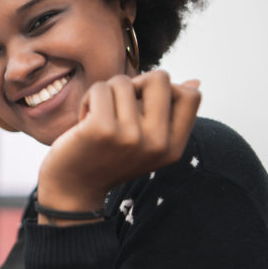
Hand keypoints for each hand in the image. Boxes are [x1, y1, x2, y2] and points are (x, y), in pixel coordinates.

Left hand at [37, 71, 200, 220]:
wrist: (72, 189)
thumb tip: (195, 82)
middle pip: (160, 78)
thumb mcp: (146, 143)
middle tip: (118, 103)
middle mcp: (157, 144)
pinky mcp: (102, 129)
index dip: (165, 89)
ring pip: (124, 81)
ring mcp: (131, 137)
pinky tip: (83, 119)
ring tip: (97, 116)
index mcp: (173, 148)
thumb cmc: (107, 158)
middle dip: (135, 82)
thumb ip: (169, 115)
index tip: (142, 104)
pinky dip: (89, 99)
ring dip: (106, 93)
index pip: (191, 96)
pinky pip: (100, 89)